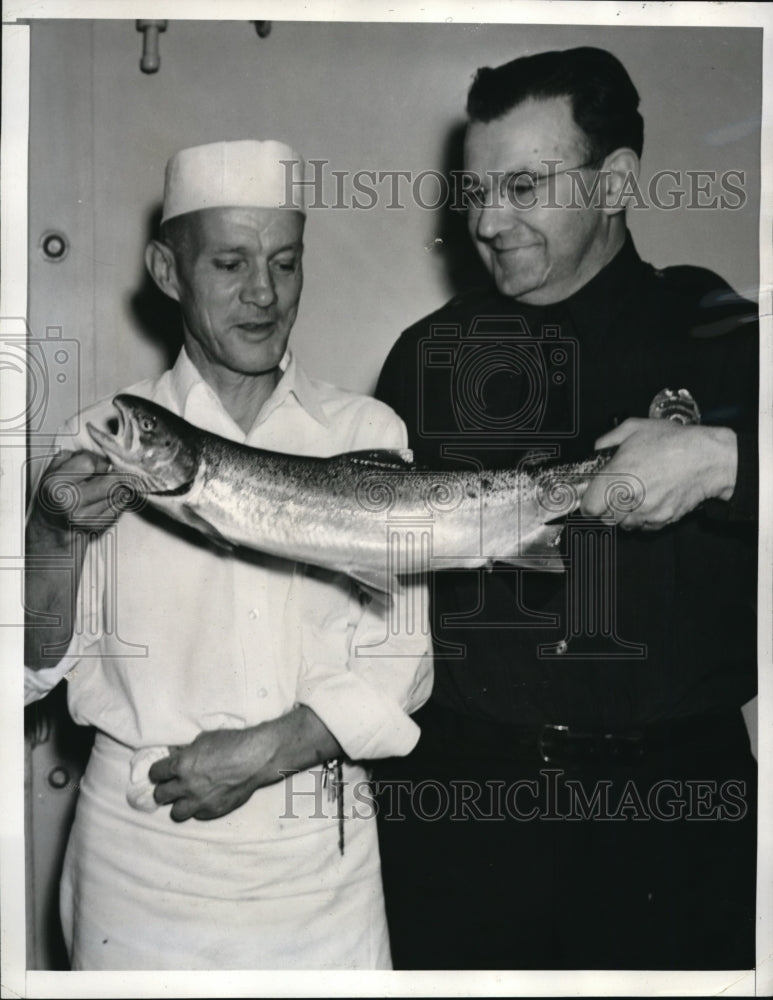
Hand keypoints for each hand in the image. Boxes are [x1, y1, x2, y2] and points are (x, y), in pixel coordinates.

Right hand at [29, 449, 138, 541]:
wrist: (53, 526)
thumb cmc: (56, 493)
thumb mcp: (55, 469)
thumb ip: (76, 455)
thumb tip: (103, 452)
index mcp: (56, 484)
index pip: (90, 463)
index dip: (97, 461)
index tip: (96, 465)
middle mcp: (71, 502)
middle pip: (111, 480)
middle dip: (113, 474)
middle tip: (108, 474)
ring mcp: (86, 517)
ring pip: (119, 492)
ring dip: (117, 486)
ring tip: (104, 488)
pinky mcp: (99, 526)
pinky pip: (121, 505)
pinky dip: (117, 499)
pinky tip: (105, 499)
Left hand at [148, 706, 341, 821]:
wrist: (257, 757)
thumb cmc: (232, 742)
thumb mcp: (204, 739)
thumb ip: (185, 751)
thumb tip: (174, 755)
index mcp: (181, 765)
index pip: (155, 774)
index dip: (158, 772)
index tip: (163, 771)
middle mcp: (187, 786)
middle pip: (160, 795)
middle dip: (165, 789)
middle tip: (173, 784)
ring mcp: (200, 801)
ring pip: (176, 813)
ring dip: (179, 804)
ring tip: (187, 797)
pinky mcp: (214, 811)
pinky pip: (198, 815)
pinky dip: (199, 808)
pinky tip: (207, 798)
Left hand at [580, 418, 736, 530]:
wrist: (707, 458)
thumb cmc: (674, 442)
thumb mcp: (634, 428)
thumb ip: (608, 440)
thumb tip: (597, 449)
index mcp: (616, 476)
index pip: (589, 507)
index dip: (589, 502)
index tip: (593, 497)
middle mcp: (629, 498)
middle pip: (605, 518)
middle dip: (607, 508)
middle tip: (614, 494)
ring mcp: (646, 512)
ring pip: (624, 525)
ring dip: (625, 514)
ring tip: (634, 496)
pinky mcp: (663, 520)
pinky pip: (645, 527)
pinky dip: (644, 518)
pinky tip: (650, 501)